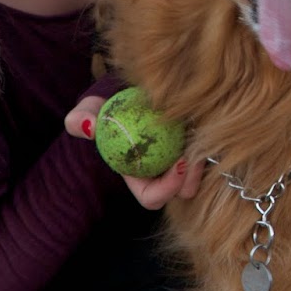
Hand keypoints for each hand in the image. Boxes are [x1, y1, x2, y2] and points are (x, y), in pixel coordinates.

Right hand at [66, 96, 205, 208]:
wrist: (131, 92)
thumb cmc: (109, 106)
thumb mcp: (92, 110)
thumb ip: (82, 119)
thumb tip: (86, 124)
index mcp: (139, 177)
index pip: (152, 198)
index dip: (165, 190)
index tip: (177, 165)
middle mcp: (162, 173)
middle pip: (182, 190)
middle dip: (190, 180)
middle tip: (191, 157)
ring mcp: (181, 159)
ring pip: (198, 174)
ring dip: (202, 162)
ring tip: (200, 140)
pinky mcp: (196, 144)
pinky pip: (208, 151)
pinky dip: (208, 142)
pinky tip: (206, 123)